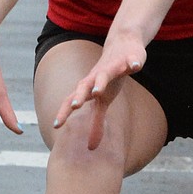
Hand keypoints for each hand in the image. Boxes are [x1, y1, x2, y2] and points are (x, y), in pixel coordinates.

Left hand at [52, 30, 145, 150]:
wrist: (123, 45)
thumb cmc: (109, 77)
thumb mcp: (103, 101)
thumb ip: (96, 122)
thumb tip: (90, 148)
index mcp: (89, 88)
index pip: (71, 100)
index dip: (64, 112)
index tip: (56, 126)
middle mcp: (96, 77)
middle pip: (84, 85)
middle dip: (79, 96)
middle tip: (74, 106)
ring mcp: (112, 67)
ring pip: (104, 74)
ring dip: (100, 82)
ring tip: (98, 92)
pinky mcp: (128, 60)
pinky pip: (130, 62)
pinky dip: (132, 64)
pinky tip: (136, 67)